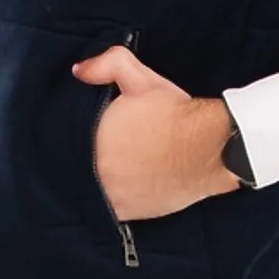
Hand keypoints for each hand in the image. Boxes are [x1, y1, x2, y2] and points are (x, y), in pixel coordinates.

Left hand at [71, 44, 241, 219]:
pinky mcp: (130, 213)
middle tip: (105, 146)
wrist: (209, 148)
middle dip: (88, 156)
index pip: (69, 142)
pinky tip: (122, 185)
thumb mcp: (140, 79)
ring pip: (92, 188)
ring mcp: (113, 196)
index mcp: (93, 142)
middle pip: (79, 167)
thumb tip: (79, 70)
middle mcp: (98, 173)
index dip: (74, 136)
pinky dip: (112, 197)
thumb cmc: (174, 114)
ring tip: (113, 166)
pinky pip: (109, 207)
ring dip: (98, 179)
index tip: (91, 131)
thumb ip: (106, 66)